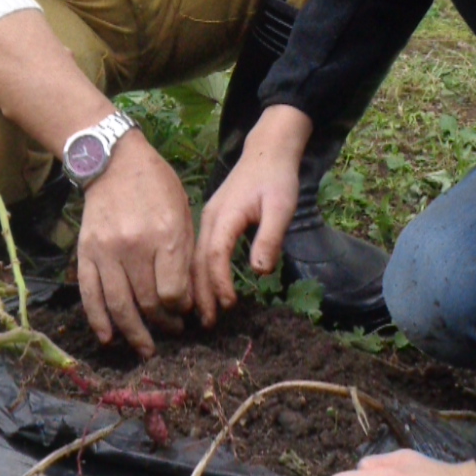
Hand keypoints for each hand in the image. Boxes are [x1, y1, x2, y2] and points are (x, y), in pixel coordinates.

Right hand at [75, 131, 194, 356]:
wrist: (113, 162)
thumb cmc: (157, 187)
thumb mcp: (183, 214)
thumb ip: (185, 257)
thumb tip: (186, 300)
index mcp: (165, 235)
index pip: (173, 291)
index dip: (180, 308)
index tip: (184, 311)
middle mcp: (134, 246)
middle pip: (147, 302)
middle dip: (162, 324)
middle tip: (171, 332)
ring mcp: (106, 251)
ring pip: (119, 305)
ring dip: (133, 333)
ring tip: (145, 349)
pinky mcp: (86, 253)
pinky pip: (90, 294)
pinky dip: (98, 320)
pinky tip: (109, 338)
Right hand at [191, 104, 311, 326]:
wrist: (267, 150)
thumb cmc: (276, 177)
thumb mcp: (280, 207)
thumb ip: (270, 238)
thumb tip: (260, 272)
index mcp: (223, 216)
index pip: (215, 256)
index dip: (219, 283)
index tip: (229, 306)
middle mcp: (209, 219)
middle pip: (197, 262)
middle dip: (201, 294)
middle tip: (207, 324)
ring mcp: (207, 219)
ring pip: (194, 258)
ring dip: (197, 287)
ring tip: (202, 315)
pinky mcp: (211, 221)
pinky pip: (198, 252)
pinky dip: (198, 274)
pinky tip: (203, 290)